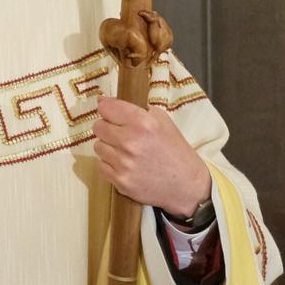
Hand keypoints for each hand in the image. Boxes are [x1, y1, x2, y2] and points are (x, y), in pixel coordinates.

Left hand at [93, 96, 210, 216]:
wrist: (187, 184)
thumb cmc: (174, 149)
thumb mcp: (162, 120)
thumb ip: (133, 108)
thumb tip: (102, 100)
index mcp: (143, 123)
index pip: (106, 108)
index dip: (107, 109)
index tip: (111, 113)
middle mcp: (130, 142)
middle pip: (98, 127)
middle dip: (108, 128)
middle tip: (121, 134)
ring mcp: (124, 163)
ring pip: (98, 146)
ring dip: (109, 147)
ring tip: (126, 151)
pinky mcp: (120, 181)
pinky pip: (101, 165)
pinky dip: (110, 164)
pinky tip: (125, 164)